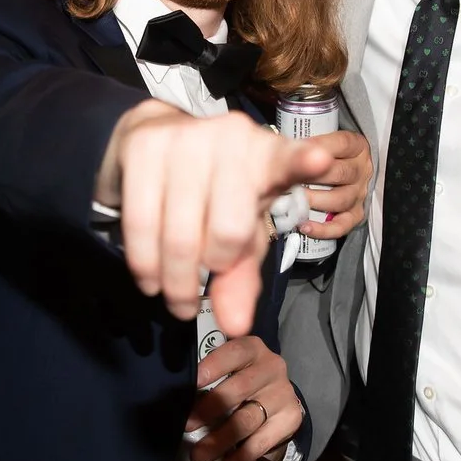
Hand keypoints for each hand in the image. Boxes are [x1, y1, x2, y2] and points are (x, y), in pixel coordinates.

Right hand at [96, 103, 331, 335]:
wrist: (158, 135)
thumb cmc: (212, 190)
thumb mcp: (239, 231)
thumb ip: (241, 277)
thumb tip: (234, 325)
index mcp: (268, 156)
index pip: (289, 162)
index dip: (304, 162)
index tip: (320, 160)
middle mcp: (231, 138)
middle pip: (227, 232)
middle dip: (209, 276)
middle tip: (195, 295)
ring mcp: (185, 137)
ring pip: (180, 235)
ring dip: (174, 282)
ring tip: (174, 297)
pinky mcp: (144, 144)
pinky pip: (140, 222)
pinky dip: (144, 263)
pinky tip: (149, 278)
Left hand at [186, 335, 303, 460]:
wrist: (275, 398)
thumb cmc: (240, 380)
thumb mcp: (228, 370)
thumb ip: (208, 377)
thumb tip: (177, 398)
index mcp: (252, 349)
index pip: (233, 353)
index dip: (212, 367)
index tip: (191, 384)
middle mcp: (272, 367)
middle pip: (239, 389)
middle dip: (209, 409)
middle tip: (186, 425)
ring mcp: (283, 394)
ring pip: (247, 420)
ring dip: (220, 440)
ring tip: (199, 455)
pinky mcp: (291, 419)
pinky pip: (263, 441)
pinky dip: (242, 455)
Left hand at [299, 128, 373, 239]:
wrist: (332, 170)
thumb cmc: (318, 155)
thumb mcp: (316, 143)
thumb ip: (306, 146)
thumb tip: (291, 152)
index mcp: (356, 147)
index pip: (342, 144)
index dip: (318, 146)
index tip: (296, 149)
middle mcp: (361, 170)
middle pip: (340, 173)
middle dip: (311, 176)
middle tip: (288, 178)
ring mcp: (359, 193)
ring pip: (341, 200)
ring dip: (314, 201)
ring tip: (293, 200)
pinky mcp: (355, 214)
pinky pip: (343, 225)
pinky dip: (323, 229)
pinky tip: (305, 226)